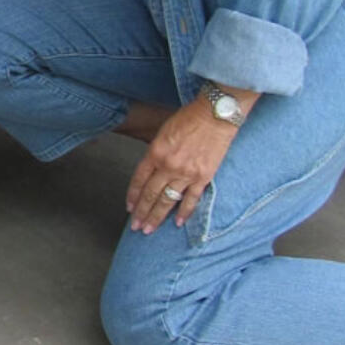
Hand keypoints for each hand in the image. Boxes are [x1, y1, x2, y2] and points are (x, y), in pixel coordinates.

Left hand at [125, 100, 237, 232]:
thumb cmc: (189, 118)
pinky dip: (183, 213)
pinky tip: (176, 223)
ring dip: (156, 218)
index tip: (129, 208)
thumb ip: (156, 152)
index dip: (132, 196)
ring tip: (148, 229)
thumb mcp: (163, 131)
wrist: (215, 114)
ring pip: (167, 202)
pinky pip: (190, 200)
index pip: (139, 180)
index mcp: (155, 152)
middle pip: (150, 195)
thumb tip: (151, 170)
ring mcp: (186, 174)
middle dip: (141, 213)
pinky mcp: (203, 178)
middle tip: (135, 226)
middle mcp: (168, 166)